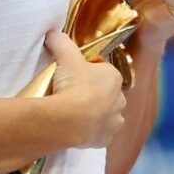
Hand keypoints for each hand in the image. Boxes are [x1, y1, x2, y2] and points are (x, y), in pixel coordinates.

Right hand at [46, 31, 125, 148]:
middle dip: (93, 93)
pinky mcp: (105, 140)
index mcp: (114, 77)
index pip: (102, 70)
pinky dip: (91, 131)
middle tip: (72, 94)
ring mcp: (114, 121)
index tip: (73, 75)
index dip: (87, 71)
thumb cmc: (72, 85)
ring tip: (74, 113)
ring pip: (106, 114)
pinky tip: (77, 127)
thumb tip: (53, 34)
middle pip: (106, 93)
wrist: (70, 120)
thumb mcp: (65, 55)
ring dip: (94, 113)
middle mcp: (120, 99)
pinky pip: (99, 133)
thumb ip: (61, 41)